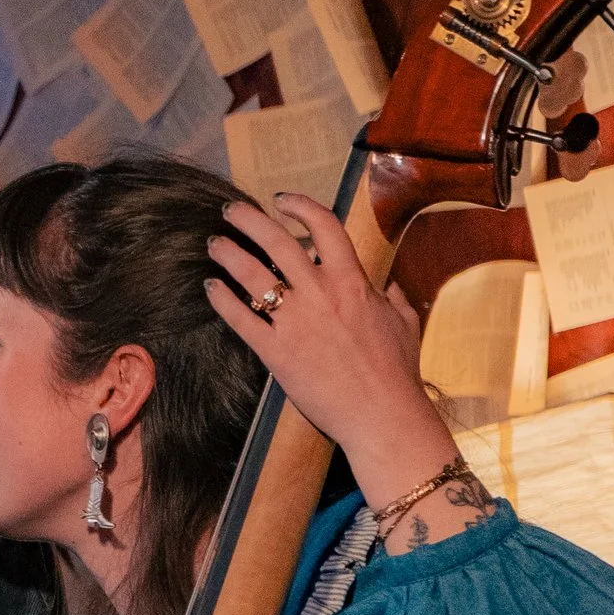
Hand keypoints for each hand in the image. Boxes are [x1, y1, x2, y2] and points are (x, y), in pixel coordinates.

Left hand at [206, 194, 467, 516]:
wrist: (381, 413)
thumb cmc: (396, 371)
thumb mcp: (403, 322)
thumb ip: (393, 297)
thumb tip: (391, 285)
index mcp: (352, 281)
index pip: (324, 226)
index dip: (300, 206)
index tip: (282, 201)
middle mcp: (320, 293)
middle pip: (276, 241)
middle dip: (248, 220)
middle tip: (230, 211)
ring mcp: (295, 322)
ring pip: (251, 274)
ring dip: (228, 253)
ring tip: (214, 244)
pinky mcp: (275, 352)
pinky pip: (240, 318)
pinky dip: (221, 299)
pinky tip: (210, 287)